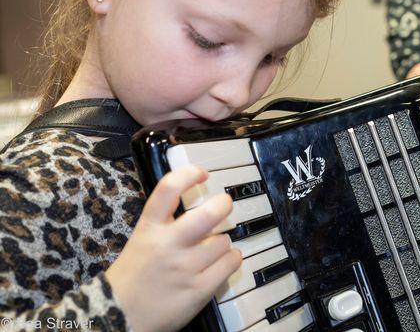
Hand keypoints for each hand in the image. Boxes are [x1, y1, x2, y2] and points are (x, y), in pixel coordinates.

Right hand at [106, 165, 241, 331]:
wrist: (118, 317)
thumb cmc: (133, 277)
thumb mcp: (142, 239)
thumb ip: (165, 222)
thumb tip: (197, 204)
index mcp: (149, 228)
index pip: (169, 189)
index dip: (189, 174)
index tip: (202, 173)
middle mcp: (168, 245)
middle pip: (208, 214)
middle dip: (223, 204)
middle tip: (224, 204)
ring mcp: (185, 268)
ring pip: (223, 241)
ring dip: (223, 242)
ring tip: (214, 247)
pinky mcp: (199, 289)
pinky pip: (230, 263)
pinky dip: (232, 259)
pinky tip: (224, 260)